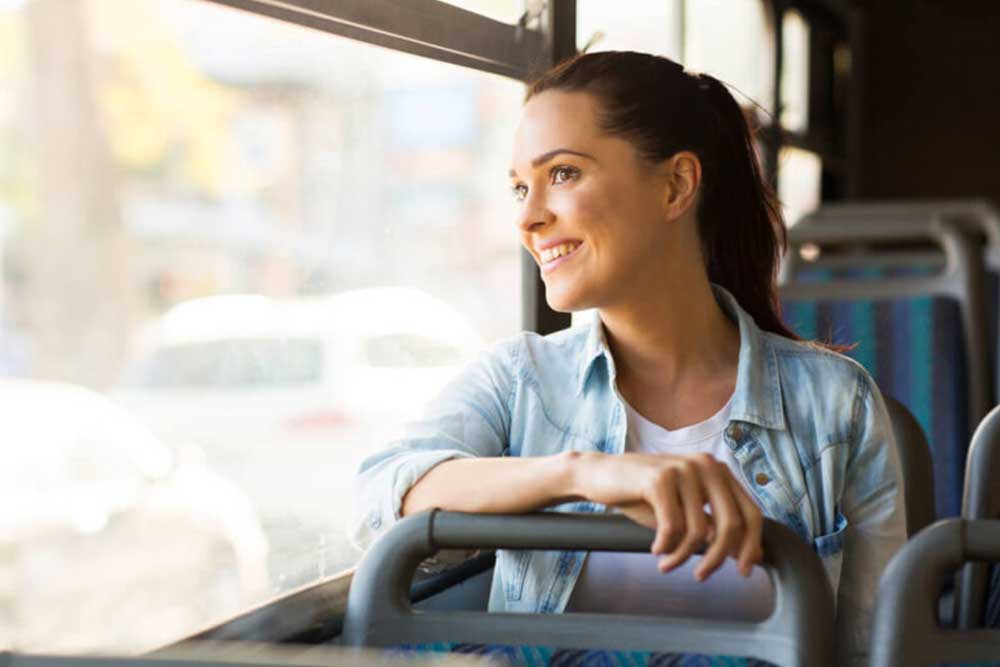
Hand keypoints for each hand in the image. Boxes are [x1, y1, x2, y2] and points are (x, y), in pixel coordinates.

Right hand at [571, 451, 762, 579]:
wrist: (600, 475)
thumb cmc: (643, 494)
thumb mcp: (685, 510)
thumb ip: (715, 525)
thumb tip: (749, 555)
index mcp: (717, 470)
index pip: (751, 512)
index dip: (752, 546)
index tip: (744, 570)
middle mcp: (705, 465)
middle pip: (732, 524)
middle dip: (718, 558)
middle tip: (701, 575)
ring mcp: (683, 469)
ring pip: (699, 531)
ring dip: (682, 556)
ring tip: (667, 563)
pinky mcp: (660, 479)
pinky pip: (673, 527)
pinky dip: (665, 546)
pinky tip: (655, 549)